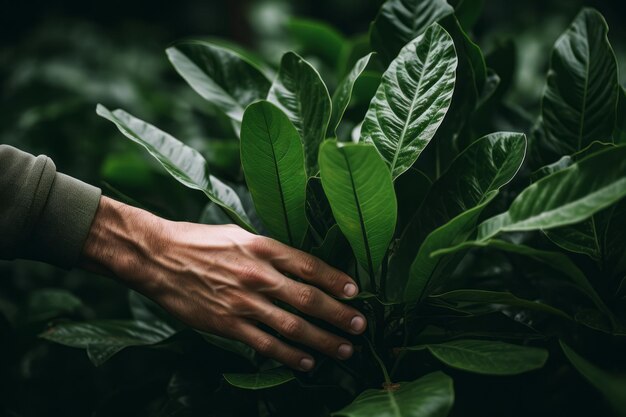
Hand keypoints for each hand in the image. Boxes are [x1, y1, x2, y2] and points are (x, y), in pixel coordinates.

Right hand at [80, 197, 366, 370]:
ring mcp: (243, 302)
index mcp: (262, 247)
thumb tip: (299, 267)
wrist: (157, 257)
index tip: (355, 292)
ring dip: (323, 340)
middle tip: (360, 326)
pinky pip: (265, 344)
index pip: (309, 265)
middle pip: (308, 299)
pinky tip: (307, 362)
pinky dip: (290, 356)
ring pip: (292, 326)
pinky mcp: (227, 325)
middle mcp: (257, 275)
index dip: (336, 280)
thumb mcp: (238, 234)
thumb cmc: (199, 241)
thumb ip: (269, 251)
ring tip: (344, 348)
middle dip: (339, 315)